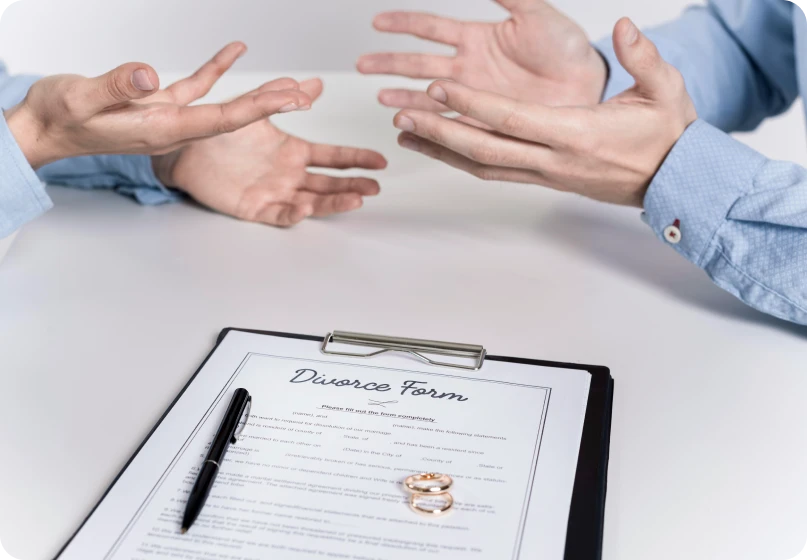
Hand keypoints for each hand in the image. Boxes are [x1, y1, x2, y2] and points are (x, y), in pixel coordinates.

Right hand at [5, 42, 311, 168]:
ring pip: (221, 104)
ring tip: (288, 83)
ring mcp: (168, 117)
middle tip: (305, 96)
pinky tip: (235, 51)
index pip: (221, 120)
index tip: (288, 102)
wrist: (43, 128)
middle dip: (270, 106)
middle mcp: (172, 128)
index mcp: (162, 130)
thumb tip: (148, 76)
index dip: (257, 109)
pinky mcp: (157, 104)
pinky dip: (216, 69)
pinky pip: (195, 86)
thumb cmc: (58, 117)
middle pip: (232, 118)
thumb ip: (113, 87)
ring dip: (254, 93)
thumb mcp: (80, 98)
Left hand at [152, 79, 387, 227]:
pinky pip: (279, 214)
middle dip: (354, 186)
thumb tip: (314, 83)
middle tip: (375, 188)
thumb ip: (285, 96)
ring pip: (312, 201)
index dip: (357, 159)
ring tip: (355, 200)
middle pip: (329, 184)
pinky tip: (307, 208)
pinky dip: (294, 213)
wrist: (184, 150)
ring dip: (334, 202)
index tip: (379, 161)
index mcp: (293, 153)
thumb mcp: (256, 109)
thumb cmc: (218, 133)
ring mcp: (275, 192)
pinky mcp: (256, 208)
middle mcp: (288, 175)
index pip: (333, 158)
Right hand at [357, 0, 606, 110]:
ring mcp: (473, 97)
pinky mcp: (482, 121)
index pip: (432, 29)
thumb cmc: (569, 49)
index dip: (404, 23)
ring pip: (427, 96)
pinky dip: (427, 124)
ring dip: (403, 96)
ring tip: (380, 98)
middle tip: (362, 64)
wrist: (588, 86)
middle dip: (389, 63)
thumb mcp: (537, 12)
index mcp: (478, 39)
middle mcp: (469, 69)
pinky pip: (448, 124)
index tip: (378, 22)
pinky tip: (409, 125)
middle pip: (419, 64)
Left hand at [392, 19, 696, 206]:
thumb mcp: (666, 89)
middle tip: (402, 115)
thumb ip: (643, 56)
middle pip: (483, 148)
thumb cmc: (667, 136)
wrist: (673, 181)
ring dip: (442, 150)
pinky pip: (495, 171)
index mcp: (576, 133)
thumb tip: (623, 26)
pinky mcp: (544, 179)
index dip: (471, 105)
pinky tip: (442, 149)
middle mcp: (553, 159)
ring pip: (482, 165)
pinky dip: (462, 160)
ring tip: (407, 133)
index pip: (511, 118)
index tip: (438, 89)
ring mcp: (546, 174)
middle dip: (439, 131)